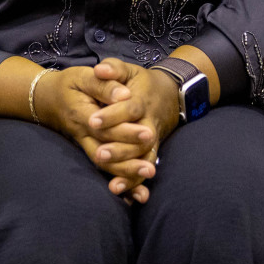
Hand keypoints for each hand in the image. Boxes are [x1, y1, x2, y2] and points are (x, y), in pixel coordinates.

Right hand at [33, 65, 155, 198]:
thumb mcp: (83, 76)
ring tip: (147, 177)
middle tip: (150, 168)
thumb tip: (125, 94)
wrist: (48, 99)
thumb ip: (104, 84)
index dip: (125, 132)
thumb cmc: (69, 85)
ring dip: (125, 175)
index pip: (104, 127)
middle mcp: (82, 133)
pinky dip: (120, 182)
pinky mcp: (90, 149)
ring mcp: (85, 144)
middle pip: (103, 153)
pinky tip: (136, 195)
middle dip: (128, 161)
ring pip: (103, 165)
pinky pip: (104, 168)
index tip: (148, 133)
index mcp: (81, 113)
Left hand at [87, 59, 181, 199]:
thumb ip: (114, 68)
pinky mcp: (151, 151)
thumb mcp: (128, 70)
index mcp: (141, 100)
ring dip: (130, 172)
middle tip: (101, 155)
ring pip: (144, 157)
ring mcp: (153, 139)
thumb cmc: (141, 81)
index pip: (129, 108)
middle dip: (121, 149)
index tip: (93, 120)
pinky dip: (137, 183)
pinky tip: (124, 195)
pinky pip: (145, 167)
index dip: (112, 115)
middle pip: (138, 139)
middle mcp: (149, 122)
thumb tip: (100, 69)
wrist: (170, 94)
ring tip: (114, 186)